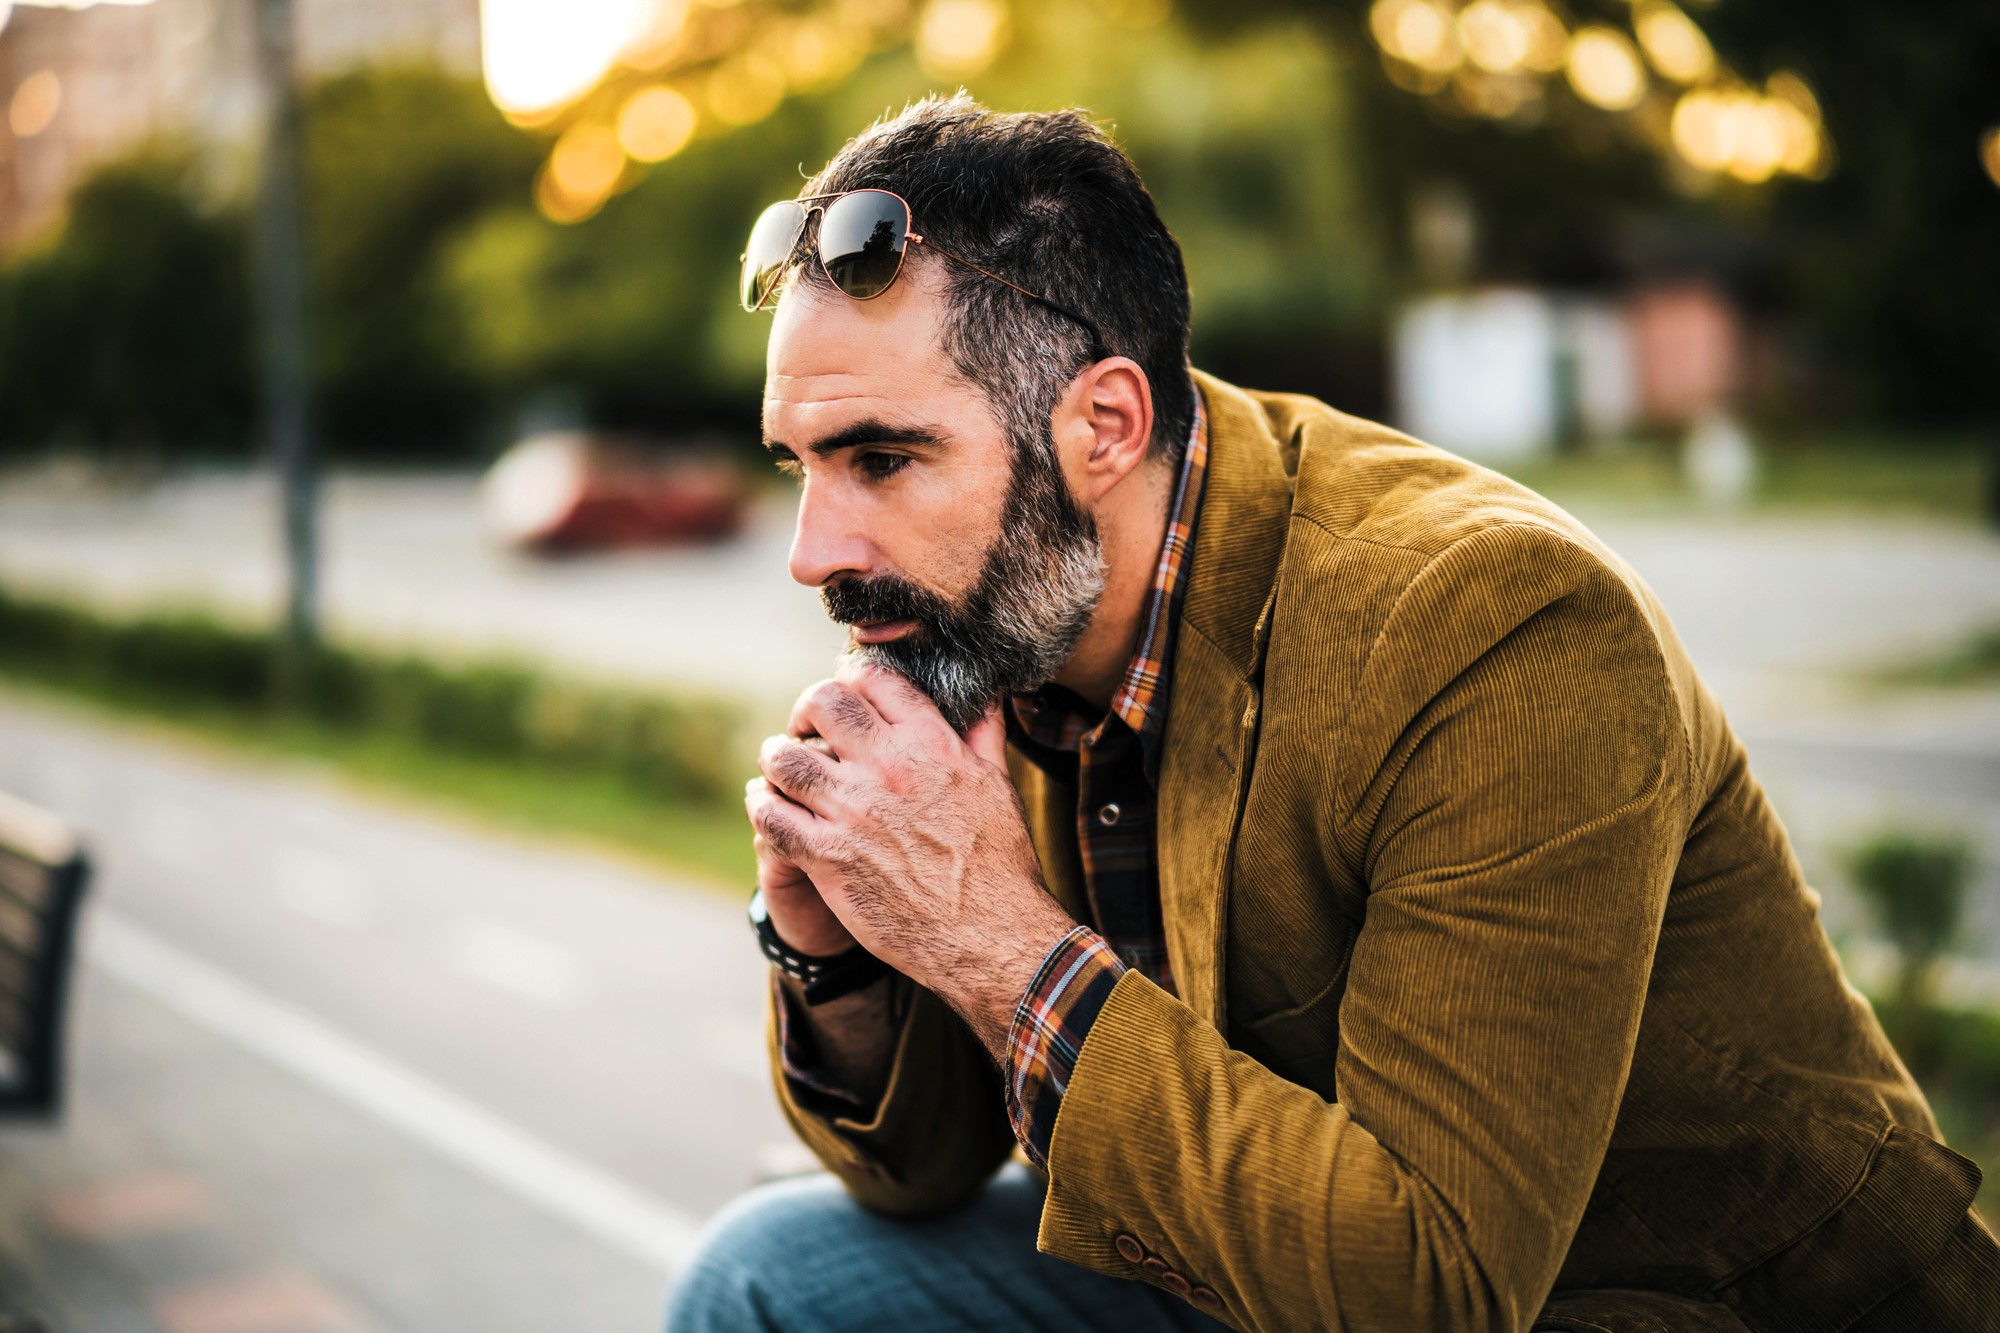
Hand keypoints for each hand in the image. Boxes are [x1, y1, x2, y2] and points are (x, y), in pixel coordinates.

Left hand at [745, 662, 1076, 1056]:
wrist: (986, 936)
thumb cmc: (998, 863)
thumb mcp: (998, 784)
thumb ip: (982, 733)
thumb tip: (986, 696)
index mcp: (931, 743)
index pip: (872, 678)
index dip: (851, 679)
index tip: (846, 698)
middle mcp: (888, 768)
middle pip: (820, 702)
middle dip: (806, 711)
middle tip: (805, 730)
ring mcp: (853, 812)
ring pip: (783, 758)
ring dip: (777, 760)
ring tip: (782, 772)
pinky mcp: (827, 857)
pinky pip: (769, 815)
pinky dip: (762, 806)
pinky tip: (768, 807)